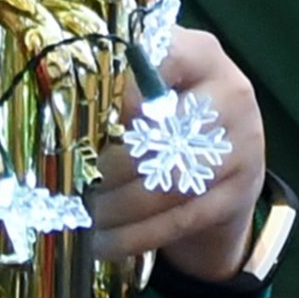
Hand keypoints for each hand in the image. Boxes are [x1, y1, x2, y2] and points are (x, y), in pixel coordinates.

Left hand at [88, 25, 266, 280]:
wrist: (231, 164)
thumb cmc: (174, 117)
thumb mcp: (157, 84)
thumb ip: (120, 86)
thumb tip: (55, 115)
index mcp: (201, 53)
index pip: (157, 59)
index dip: (115, 90)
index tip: (76, 118)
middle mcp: (230, 92)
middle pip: (159, 130)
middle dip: (104, 163)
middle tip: (64, 182)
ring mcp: (243, 144)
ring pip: (168, 182)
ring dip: (115, 207)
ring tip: (78, 217)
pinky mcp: (241, 193)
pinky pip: (180, 220)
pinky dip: (134, 236)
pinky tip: (101, 244)